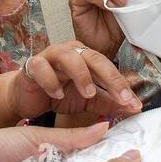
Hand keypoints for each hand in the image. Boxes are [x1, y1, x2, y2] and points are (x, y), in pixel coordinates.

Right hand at [9, 41, 142, 121]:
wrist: (27, 98)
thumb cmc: (57, 94)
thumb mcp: (87, 101)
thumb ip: (108, 103)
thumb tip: (133, 108)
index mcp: (86, 58)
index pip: (108, 67)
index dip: (121, 85)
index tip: (133, 103)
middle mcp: (71, 52)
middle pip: (94, 58)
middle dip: (110, 77)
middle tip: (120, 97)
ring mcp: (51, 56)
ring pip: (68, 56)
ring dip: (81, 75)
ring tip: (89, 93)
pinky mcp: (32, 64)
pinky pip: (42, 67)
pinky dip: (51, 80)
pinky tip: (57, 95)